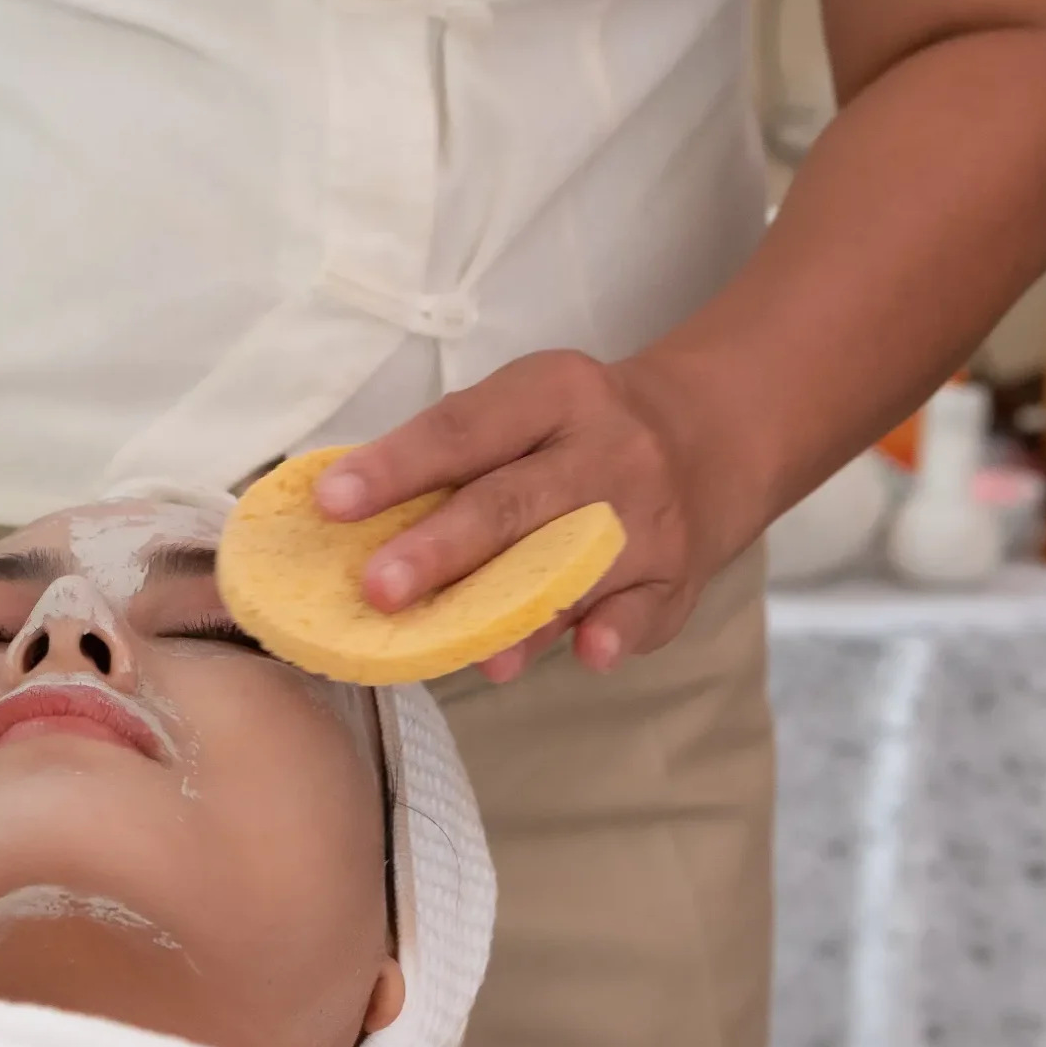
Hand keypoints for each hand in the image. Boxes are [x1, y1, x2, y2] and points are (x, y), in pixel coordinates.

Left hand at [311, 350, 752, 680]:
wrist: (713, 431)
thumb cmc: (573, 432)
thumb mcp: (522, 410)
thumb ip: (450, 459)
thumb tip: (347, 528)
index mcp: (554, 393)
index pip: (464, 429)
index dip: (397, 466)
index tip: (332, 502)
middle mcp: (608, 450)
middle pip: (514, 503)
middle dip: (441, 549)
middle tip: (377, 588)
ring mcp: (649, 515)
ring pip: (575, 566)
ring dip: (515, 612)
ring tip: (455, 648)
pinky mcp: (677, 575)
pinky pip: (646, 608)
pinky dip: (616, 632)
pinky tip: (587, 652)